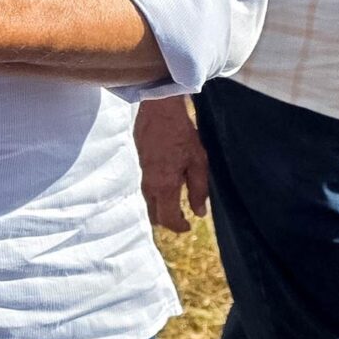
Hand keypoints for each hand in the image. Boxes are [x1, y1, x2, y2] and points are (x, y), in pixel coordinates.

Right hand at [134, 97, 209, 233]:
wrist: (159, 111)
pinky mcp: (138, 165)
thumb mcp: (198, 162)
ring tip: (174, 203)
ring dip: (160, 207)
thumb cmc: (182, 134)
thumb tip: (199, 212)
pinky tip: (165, 185)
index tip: (189, 226)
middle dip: (167, 220)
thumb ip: (198, 190)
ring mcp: (141, 175)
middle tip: (181, 217)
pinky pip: (145, 188)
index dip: (179, 227)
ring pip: (148, 202)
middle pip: (154, 215)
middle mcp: (149, 185)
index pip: (168, 219)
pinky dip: (155, 194)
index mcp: (165, 186)